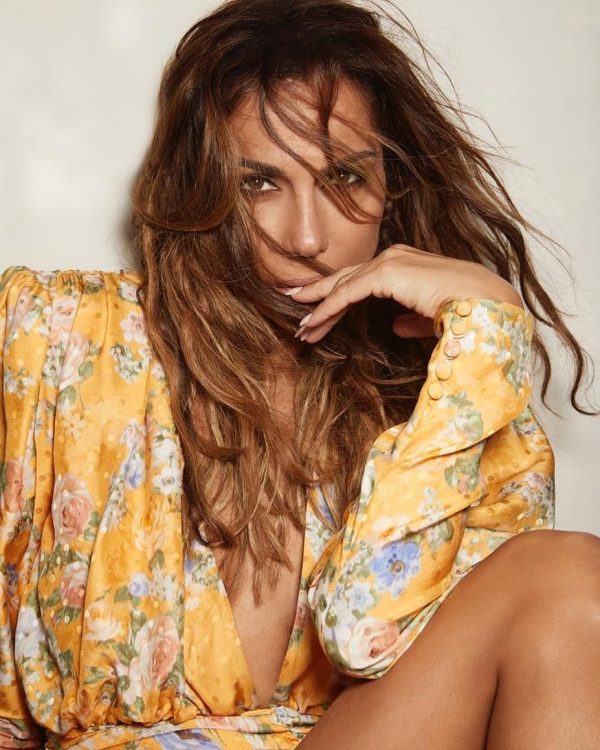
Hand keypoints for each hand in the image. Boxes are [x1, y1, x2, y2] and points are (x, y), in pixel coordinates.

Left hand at [285, 244, 522, 343]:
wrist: (488, 302)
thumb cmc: (469, 310)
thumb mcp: (432, 317)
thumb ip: (412, 319)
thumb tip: (396, 327)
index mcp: (405, 265)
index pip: (362, 279)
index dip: (337, 294)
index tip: (317, 311)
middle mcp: (394, 257)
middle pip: (346, 278)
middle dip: (318, 293)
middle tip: (294, 304)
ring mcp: (389, 262)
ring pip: (342, 286)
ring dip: (319, 307)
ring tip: (301, 327)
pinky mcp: (386, 274)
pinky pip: (347, 294)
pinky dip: (327, 309)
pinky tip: (312, 323)